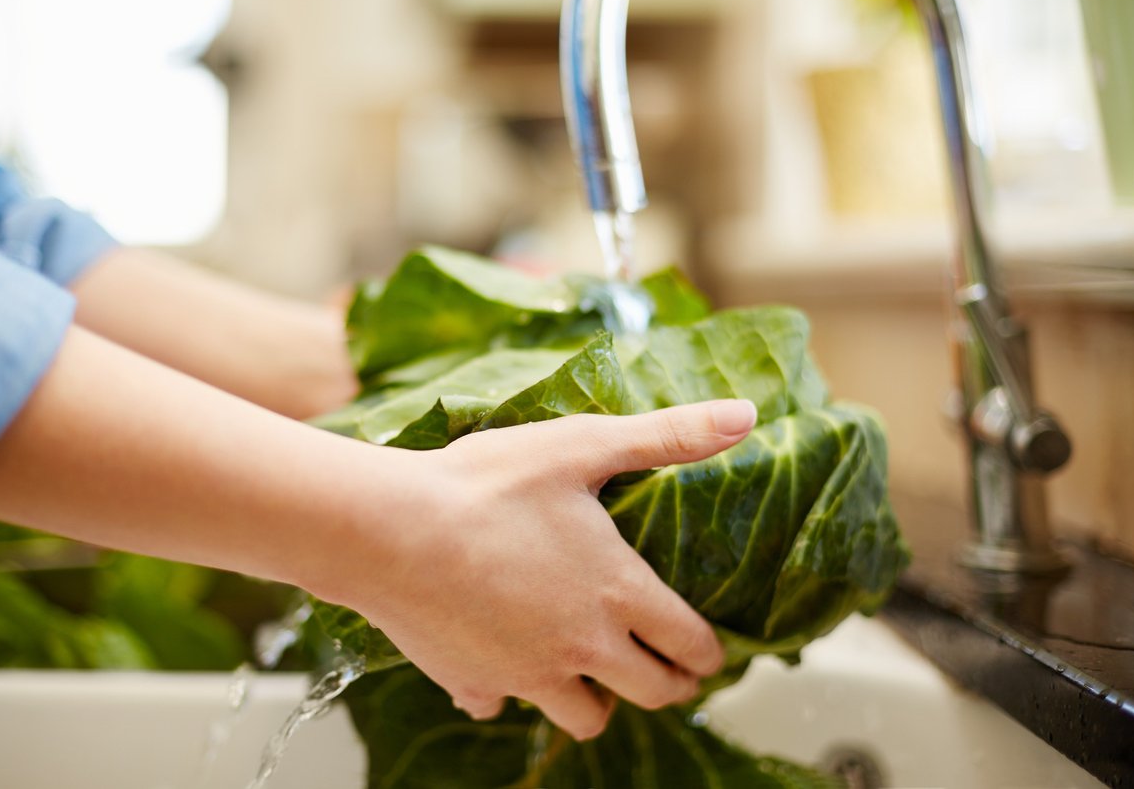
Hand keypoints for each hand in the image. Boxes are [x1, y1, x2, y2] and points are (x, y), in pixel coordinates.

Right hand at [348, 399, 757, 740]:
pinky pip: (502, 707)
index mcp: (617, 594)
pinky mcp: (474, 683)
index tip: (712, 651)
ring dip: (600, 700)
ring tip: (595, 672)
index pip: (690, 643)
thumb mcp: (583, 444)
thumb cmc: (485, 484)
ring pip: (586, 717)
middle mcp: (582, 648)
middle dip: (672, 684)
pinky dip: (511, 693)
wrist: (387, 531)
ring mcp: (527, 675)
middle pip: (652, 693)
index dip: (711, 651)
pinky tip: (502, 666)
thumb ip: (668, 435)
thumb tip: (746, 415)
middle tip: (672, 670)